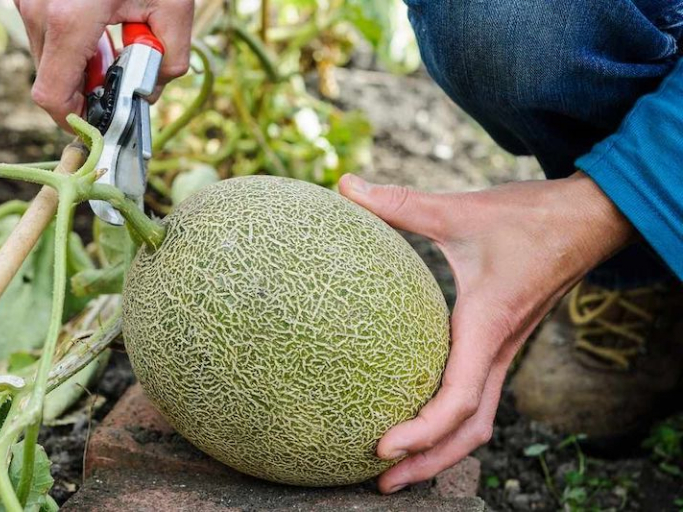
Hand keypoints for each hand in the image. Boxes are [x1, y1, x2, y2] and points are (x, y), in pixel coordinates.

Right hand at [15, 0, 193, 127]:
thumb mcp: (174, 9)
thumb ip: (168, 63)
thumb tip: (148, 94)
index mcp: (70, 19)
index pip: (52, 97)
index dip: (74, 121)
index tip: (100, 124)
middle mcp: (39, 10)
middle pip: (50, 81)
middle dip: (85, 92)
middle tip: (121, 80)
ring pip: (47, 58)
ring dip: (81, 67)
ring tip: (116, 47)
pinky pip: (46, 35)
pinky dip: (74, 45)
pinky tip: (102, 30)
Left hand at [338, 171, 634, 493]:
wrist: (587, 220)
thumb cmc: (529, 219)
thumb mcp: (459, 209)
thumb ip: (400, 202)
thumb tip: (344, 185)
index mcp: (486, 327)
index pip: (457, 399)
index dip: (421, 431)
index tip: (382, 448)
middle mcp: (497, 351)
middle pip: (467, 431)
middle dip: (427, 463)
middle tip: (379, 483)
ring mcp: (502, 352)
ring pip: (476, 420)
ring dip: (440, 450)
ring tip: (395, 469)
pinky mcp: (500, 344)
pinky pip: (477, 396)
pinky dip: (450, 422)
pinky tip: (417, 414)